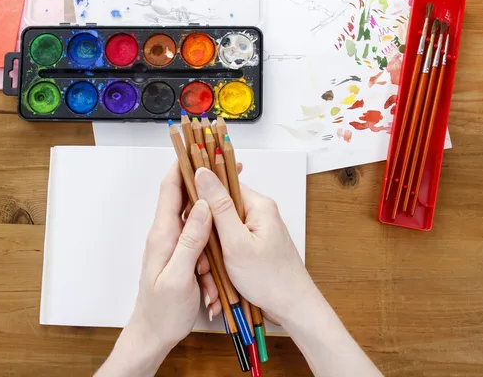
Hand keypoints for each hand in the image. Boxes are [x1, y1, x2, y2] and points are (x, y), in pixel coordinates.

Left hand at [96, 163, 220, 376]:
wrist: (154, 334)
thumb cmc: (163, 310)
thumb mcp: (179, 276)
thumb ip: (190, 241)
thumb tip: (201, 205)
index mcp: (162, 234)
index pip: (170, 189)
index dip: (183, 166)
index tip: (200, 148)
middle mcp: (167, 233)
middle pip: (185, 197)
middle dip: (206, 181)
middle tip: (231, 169)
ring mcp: (174, 243)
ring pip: (195, 216)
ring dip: (213, 208)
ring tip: (234, 193)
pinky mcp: (182, 254)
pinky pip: (200, 235)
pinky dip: (213, 231)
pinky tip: (226, 230)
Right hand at [194, 168, 382, 376]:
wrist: (293, 308)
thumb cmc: (270, 279)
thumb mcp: (236, 242)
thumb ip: (219, 206)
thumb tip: (203, 173)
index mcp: (258, 205)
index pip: (221, 186)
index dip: (200, 201)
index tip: (189, 220)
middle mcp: (259, 215)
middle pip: (219, 212)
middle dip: (206, 237)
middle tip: (204, 260)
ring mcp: (257, 231)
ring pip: (221, 233)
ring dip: (212, 255)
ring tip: (211, 277)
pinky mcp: (254, 247)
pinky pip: (229, 247)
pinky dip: (221, 263)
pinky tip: (218, 282)